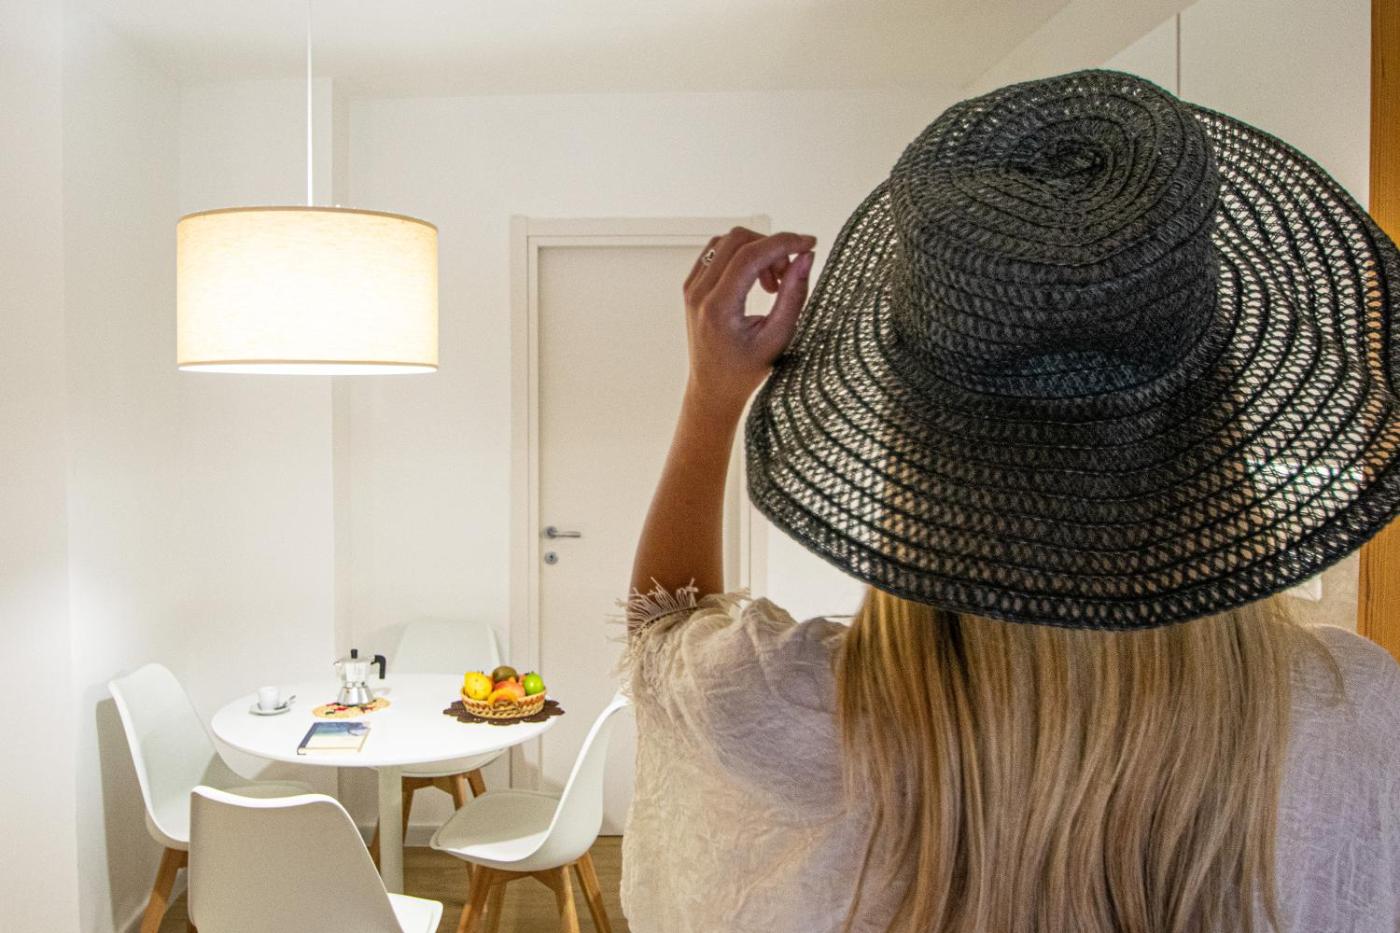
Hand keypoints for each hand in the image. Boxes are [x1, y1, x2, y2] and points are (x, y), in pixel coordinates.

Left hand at [682, 227, 815, 414]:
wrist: (714, 388)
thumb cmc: (745, 371)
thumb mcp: (778, 338)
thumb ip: (794, 295)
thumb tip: (806, 258)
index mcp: (718, 308)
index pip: (750, 255)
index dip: (783, 243)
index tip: (807, 244)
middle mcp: (699, 293)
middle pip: (738, 240)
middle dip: (771, 247)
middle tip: (789, 272)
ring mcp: (692, 287)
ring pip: (727, 241)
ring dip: (757, 251)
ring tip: (772, 282)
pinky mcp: (692, 285)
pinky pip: (717, 252)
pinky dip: (743, 256)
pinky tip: (756, 279)